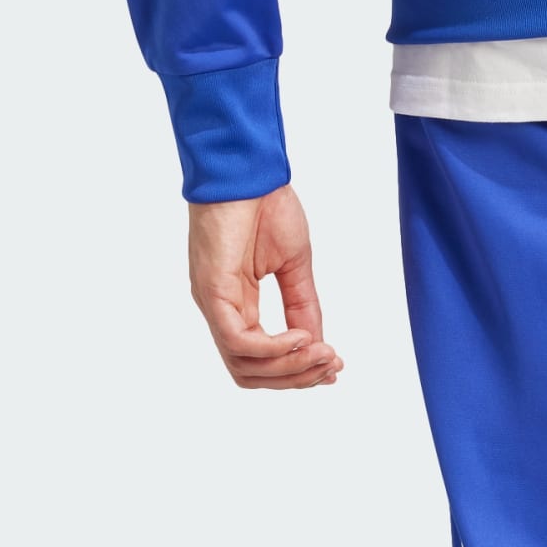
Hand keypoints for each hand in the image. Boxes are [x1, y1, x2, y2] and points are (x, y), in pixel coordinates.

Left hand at [187, 186, 342, 388]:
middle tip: (332, 365)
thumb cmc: (265, 205)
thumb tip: (318, 346)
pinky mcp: (211, 291)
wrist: (247, 168)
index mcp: (236, 304)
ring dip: (290, 367)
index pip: (260, 360)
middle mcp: (221, 310)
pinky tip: (302, 337)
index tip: (335, 367)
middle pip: (251, 373)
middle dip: (296, 377)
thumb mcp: (295, 267)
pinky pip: (239, 341)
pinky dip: (274, 348)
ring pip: (244, 365)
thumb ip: (304, 307)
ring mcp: (213, 303)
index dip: (298, 372)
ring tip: (323, 352)